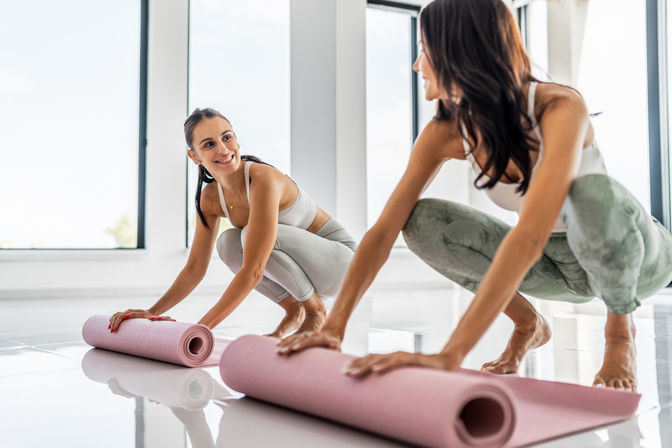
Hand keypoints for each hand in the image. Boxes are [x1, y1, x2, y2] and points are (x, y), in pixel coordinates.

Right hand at [108, 309, 174, 332]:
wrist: (153, 312)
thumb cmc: (152, 317)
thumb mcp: (151, 320)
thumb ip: (151, 321)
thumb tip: (153, 322)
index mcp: (133, 313)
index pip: (121, 317)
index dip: (117, 323)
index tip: (115, 330)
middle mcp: (130, 311)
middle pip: (117, 316)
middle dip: (113, 324)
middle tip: (111, 332)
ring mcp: (128, 311)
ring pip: (116, 314)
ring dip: (111, 321)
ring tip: (110, 329)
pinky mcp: (127, 313)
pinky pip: (117, 314)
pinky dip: (113, 318)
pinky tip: (110, 323)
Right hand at [276, 330, 341, 354]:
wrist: (330, 330)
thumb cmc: (334, 341)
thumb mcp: (337, 343)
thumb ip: (336, 346)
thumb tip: (335, 347)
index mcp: (318, 338)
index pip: (309, 341)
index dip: (302, 344)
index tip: (295, 348)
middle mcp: (310, 336)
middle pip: (298, 340)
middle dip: (289, 346)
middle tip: (281, 352)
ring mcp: (305, 335)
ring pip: (293, 338)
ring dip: (285, 344)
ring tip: (277, 350)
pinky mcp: (301, 335)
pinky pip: (291, 338)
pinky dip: (284, 341)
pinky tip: (277, 345)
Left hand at [342, 351, 462, 376]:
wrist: (447, 363)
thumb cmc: (426, 372)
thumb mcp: (407, 376)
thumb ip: (396, 379)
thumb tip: (383, 389)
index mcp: (392, 358)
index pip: (371, 359)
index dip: (357, 363)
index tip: (344, 371)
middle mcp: (396, 354)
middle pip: (372, 358)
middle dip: (356, 365)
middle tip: (344, 373)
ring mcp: (404, 356)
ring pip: (381, 359)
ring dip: (366, 365)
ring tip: (354, 373)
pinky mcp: (414, 360)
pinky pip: (397, 362)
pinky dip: (385, 365)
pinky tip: (376, 370)